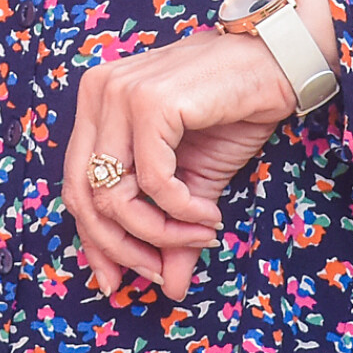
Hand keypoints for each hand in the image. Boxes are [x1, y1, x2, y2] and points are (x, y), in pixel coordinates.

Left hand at [60, 0, 333, 303]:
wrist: (277, 63)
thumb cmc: (234, 111)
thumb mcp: (195, 180)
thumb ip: (171, 226)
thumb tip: (170, 289)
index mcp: (97, 104)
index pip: (75, 184)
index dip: (95, 241)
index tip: (120, 281)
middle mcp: (98, 93)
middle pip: (83, 195)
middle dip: (122, 247)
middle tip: (163, 269)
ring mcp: (120, 94)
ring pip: (113, 195)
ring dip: (159, 232)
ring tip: (198, 235)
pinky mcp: (150, 102)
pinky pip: (152, 181)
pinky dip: (180, 208)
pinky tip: (208, 212)